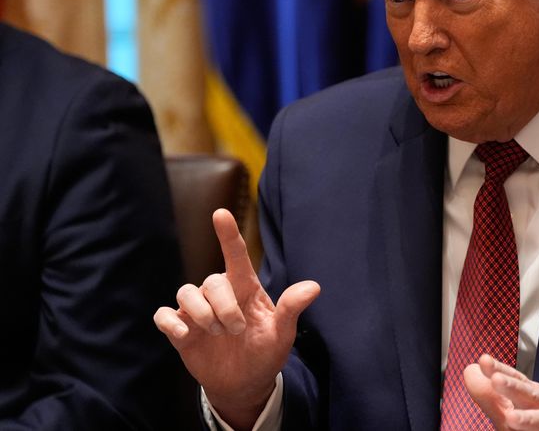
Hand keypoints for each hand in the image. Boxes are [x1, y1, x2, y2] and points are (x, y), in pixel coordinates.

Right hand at [154, 209, 319, 429]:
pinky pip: (164, 315)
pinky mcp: (180, 328)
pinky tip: (186, 336)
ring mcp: (198, 310)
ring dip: (202, 314)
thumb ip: (292, 309)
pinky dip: (172, 323)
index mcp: (245, 288)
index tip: (220, 213)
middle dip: (224, 307)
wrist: (245, 384)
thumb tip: (314, 287)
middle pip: (211, 281)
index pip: (235, 255)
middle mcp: (219, 294)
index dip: (227, 234)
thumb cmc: (265, 352)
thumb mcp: (282, 333)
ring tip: (217, 333)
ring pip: (185, 293)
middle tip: (236, 330)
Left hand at [464, 354, 538, 430]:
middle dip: (513, 387)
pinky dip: (534, 429)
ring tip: (510, 418)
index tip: (484, 360)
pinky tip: (518, 427)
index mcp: (529, 394)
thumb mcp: (508, 411)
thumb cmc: (533, 427)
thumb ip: (489, 395)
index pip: (514, 379)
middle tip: (496, 379)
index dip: (500, 370)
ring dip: (527, 419)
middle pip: (529, 394)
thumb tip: (470, 370)